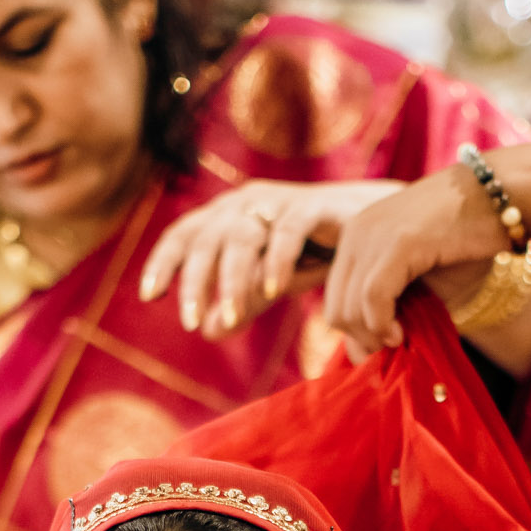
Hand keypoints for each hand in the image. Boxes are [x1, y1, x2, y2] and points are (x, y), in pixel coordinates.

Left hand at [139, 180, 403, 340]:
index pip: (185, 233)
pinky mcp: (316, 205)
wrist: (381, 231)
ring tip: (232, 318)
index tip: (149, 295)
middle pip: (207, 237)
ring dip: (233, 280)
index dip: (164, 260)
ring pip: (243, 235)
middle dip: (194, 281)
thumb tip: (204, 330)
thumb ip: (241, 303)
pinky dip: (278, 260)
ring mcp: (281, 200)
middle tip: (189, 322)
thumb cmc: (320, 254)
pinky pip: (289, 230)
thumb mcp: (272, 282)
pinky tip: (272, 291)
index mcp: (231, 216)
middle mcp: (249, 202)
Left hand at [322, 164, 507, 358]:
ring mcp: (373, 235)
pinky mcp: (398, 243)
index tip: (381, 348)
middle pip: (335, 309)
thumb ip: (391, 296)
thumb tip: (367, 346)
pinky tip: (400, 334)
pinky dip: (382, 324)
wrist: (497, 193)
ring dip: (373, 337)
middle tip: (391, 351)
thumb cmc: (466, 234)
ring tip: (399, 342)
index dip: (353, 334)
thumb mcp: (415, 266)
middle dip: (360, 341)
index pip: (334, 298)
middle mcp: (355, 232)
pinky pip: (373, 298)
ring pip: (350, 309)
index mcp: (355, 235)